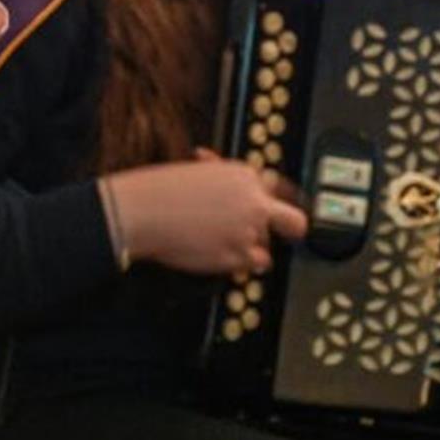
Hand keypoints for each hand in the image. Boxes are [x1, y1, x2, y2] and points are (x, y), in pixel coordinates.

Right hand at [104, 149, 307, 275]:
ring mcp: (247, 232)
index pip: (280, 188)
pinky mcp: (236, 257)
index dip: (278, 201)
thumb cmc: (163, 189)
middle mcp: (254, 203)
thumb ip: (226, 181)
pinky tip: (218, 255)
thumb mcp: (201, 172)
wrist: (144, 211)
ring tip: (224, 244)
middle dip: (291, 231)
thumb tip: (234, 183)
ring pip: (268, 249)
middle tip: (283, 237)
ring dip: (251, 250)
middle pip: (295, 222)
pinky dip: (239, 265)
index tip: (277, 210)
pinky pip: (250, 267)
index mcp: (245, 176)